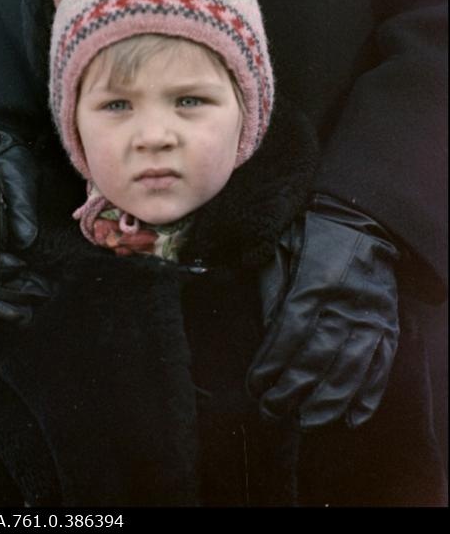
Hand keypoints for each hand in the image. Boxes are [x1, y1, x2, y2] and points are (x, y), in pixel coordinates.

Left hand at [247, 194, 399, 428]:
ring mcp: (371, 316)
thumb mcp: (280, 249)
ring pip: (351, 368)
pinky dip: (369, 395)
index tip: (255, 385)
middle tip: (271, 411)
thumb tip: (266, 332)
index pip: (291, 331)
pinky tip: (352, 418)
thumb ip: (272, 289)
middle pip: (318, 356)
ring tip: (306, 422)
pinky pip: (381, 365)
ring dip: (328, 401)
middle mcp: (346, 302)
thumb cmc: (311, 235)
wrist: (362, 221)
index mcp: (315, 281)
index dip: (272, 362)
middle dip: (293, 389)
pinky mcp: (388, 324)